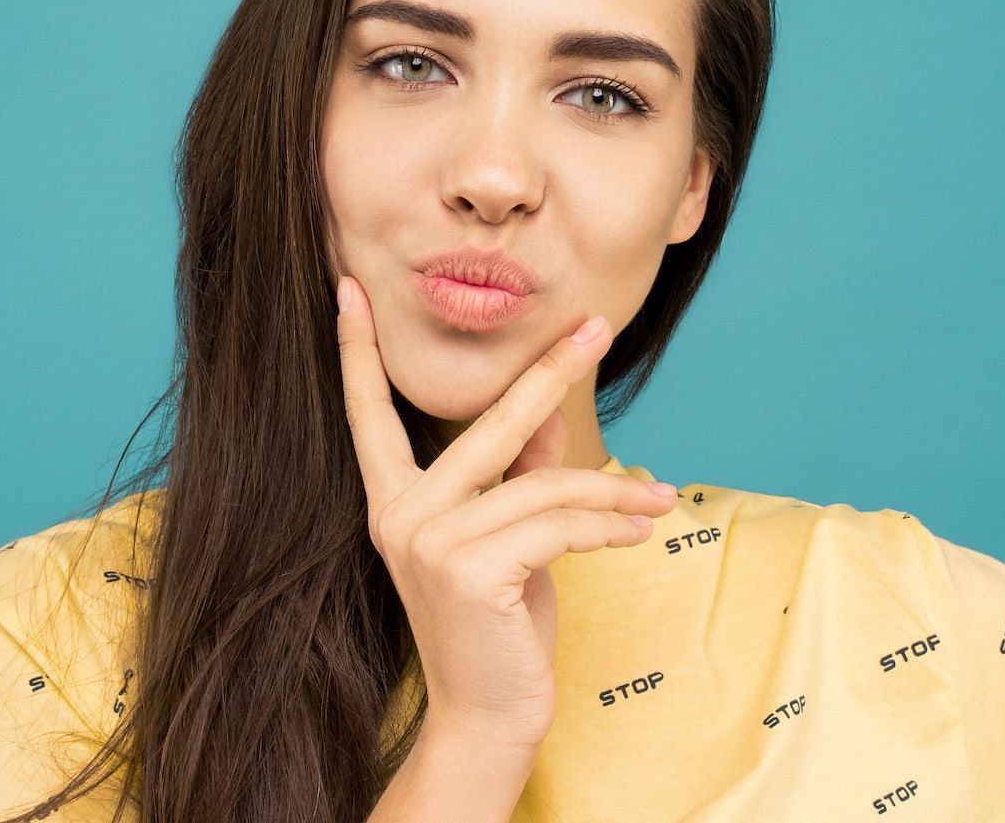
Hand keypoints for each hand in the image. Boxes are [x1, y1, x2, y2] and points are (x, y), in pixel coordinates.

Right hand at [335, 273, 678, 752]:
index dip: (357, 352)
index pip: (369, 414)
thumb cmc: (499, 627)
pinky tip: (639, 530)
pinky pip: (557, 524)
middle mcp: (400, 514)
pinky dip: (608, 525)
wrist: (489, 716)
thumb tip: (551, 407)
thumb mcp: (509, 538)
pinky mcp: (468, 570)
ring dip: (611, 493)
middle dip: (549, 371)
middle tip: (597, 326)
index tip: (348, 287)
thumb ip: (520, 472)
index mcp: (394, 501)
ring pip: (541, 484)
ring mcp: (429, 541)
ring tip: (656, 501)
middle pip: (486, 421)